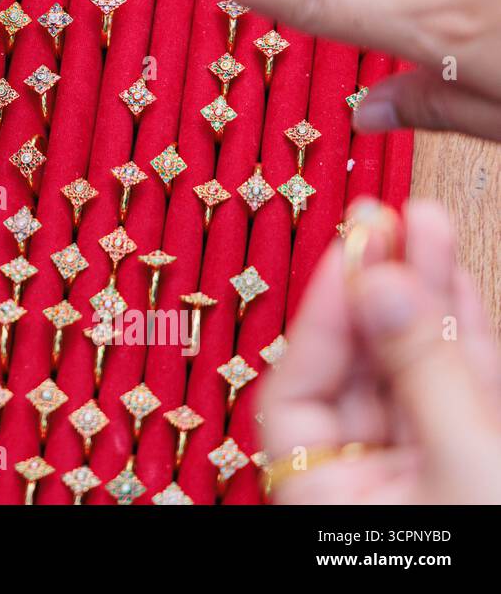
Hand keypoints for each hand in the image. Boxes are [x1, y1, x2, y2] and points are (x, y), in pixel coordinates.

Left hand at [260, 199, 500, 502]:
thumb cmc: (499, 560)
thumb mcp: (467, 468)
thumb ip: (424, 375)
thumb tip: (380, 282)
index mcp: (327, 505)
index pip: (295, 394)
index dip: (320, 314)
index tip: (351, 246)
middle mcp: (368, 491)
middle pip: (354, 373)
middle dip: (376, 291)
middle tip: (387, 216)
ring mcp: (428, 475)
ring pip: (412, 373)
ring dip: (425, 298)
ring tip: (428, 223)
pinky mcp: (478, 466)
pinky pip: (462, 393)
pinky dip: (466, 339)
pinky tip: (456, 280)